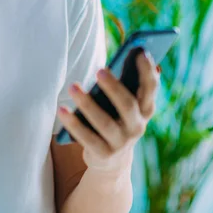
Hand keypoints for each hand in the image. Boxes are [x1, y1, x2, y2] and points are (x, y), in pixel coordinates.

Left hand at [58, 52, 159, 171]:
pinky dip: (73, 124)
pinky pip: (87, 138)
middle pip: (127, 105)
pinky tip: (61, 110)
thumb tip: (130, 53)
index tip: (139, 51)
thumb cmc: (115, 118)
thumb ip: (126, 83)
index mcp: (146, 109)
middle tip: (99, 70)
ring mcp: (121, 142)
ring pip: (105, 123)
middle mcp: (137, 126)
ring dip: (87, 104)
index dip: (147, 70)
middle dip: (114, 87)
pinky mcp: (104, 154)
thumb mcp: (123, 103)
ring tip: (72, 87)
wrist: (112, 161)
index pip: (151, 88)